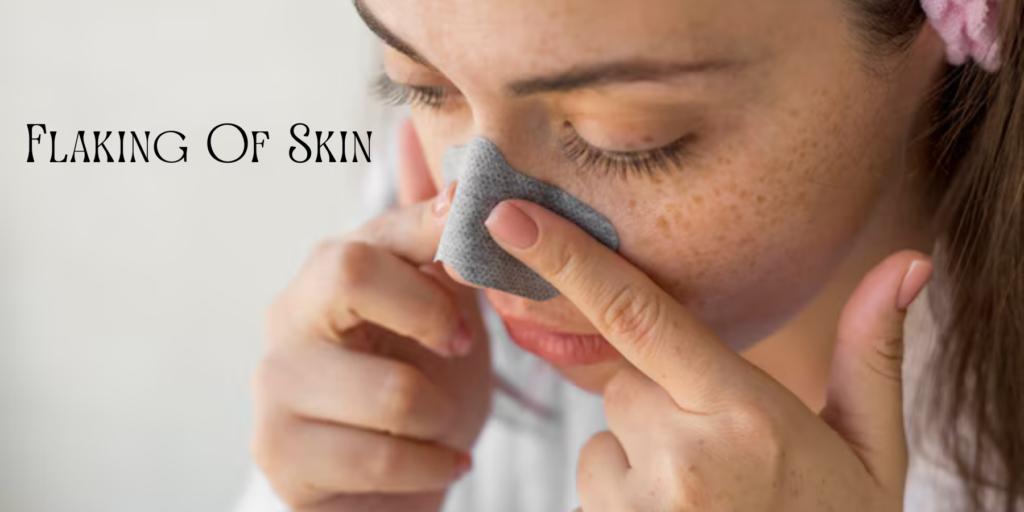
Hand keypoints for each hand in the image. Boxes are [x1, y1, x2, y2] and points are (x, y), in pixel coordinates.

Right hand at [252, 120, 492, 511]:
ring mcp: (276, 384)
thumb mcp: (443, 309)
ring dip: (441, 416)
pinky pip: (381, 456)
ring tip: (440, 424)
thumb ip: (440, 243)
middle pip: (349, 273)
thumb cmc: (420, 385)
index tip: (479, 264)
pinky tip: (438, 461)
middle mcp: (289, 314)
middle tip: (458, 347)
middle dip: (428, 315)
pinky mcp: (279, 452)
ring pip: (390, 390)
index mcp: (330, 269)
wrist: (392, 481)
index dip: (438, 237)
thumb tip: (431, 153)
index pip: (377, 228)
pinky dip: (432, 464)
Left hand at [484, 199, 932, 511]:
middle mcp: (683, 457)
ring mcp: (640, 506)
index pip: (639, 315)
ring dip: (642, 450)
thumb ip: (872, 354)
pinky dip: (626, 490)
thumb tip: (909, 262)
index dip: (569, 261)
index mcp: (747, 414)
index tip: (508, 219)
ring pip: (607, 433)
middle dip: (659, 396)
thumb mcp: (873, 451)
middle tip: (723, 447)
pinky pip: (597, 479)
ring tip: (707, 494)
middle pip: (625, 380)